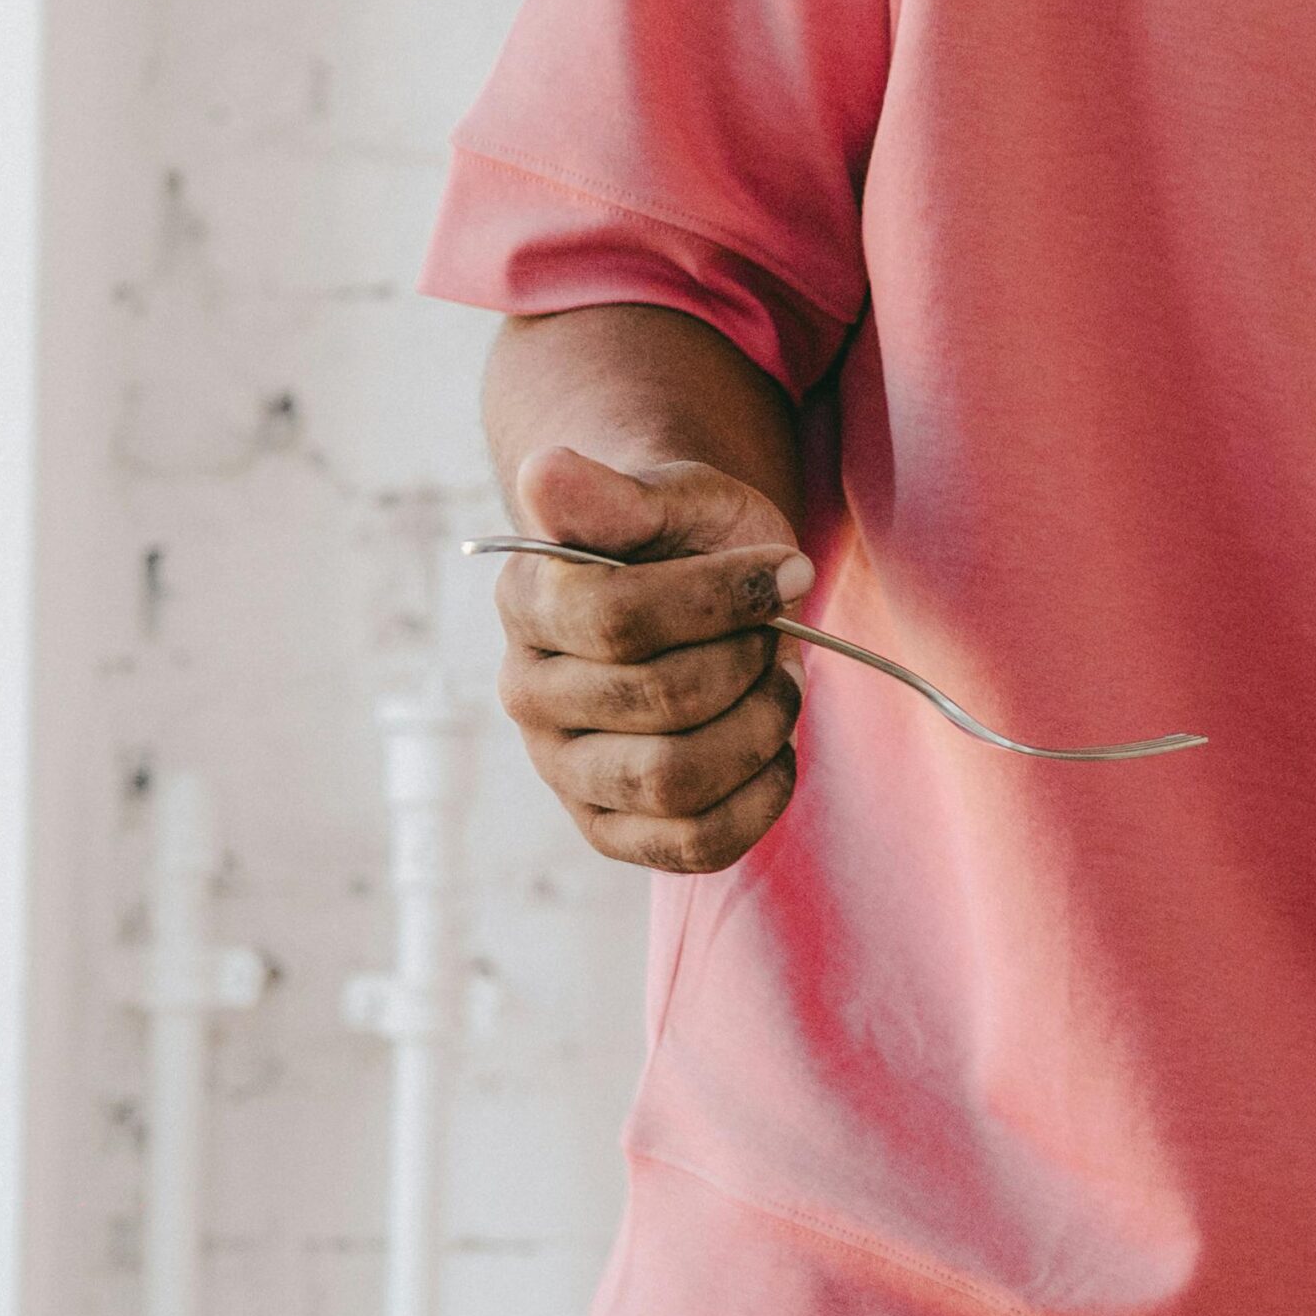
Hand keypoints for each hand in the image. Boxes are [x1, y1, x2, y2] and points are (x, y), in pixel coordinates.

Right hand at [491, 444, 810, 873]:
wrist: (699, 586)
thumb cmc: (688, 536)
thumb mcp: (673, 495)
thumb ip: (615, 495)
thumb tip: (546, 470)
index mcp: (530, 603)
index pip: (620, 619)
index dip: (724, 596)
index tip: (787, 567)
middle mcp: (529, 695)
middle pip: (659, 701)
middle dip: (748, 658)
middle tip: (776, 630)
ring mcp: (564, 771)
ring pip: (674, 781)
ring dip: (759, 727)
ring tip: (777, 683)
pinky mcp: (612, 828)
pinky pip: (692, 845)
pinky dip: (760, 797)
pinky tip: (776, 746)